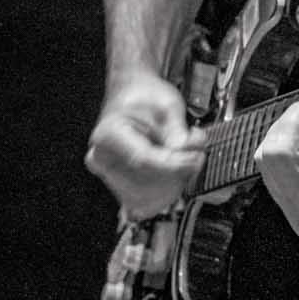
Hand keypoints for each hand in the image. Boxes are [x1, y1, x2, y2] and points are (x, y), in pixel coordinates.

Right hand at [85, 73, 205, 219]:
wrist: (134, 96)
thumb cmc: (145, 98)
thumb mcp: (167, 105)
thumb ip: (178, 131)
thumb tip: (187, 152)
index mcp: (108, 135)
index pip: (144, 161)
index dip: (175, 164)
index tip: (196, 157)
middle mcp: (103, 159)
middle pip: (145, 184)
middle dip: (177, 174)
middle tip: (195, 154)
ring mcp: (110, 175)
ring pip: (148, 199)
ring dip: (174, 184)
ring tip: (185, 159)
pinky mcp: (122, 187)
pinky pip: (146, 204)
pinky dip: (166, 193)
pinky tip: (175, 175)